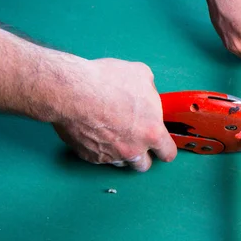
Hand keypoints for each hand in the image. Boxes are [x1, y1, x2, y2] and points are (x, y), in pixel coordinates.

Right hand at [53, 58, 176, 171]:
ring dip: (121, 153)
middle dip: (142, 154)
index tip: (160, 143)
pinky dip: (100, 148)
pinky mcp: (89, 156)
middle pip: (144, 165)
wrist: (72, 92)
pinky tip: (95, 131)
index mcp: (151, 132)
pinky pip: (100, 157)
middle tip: (136, 139)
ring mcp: (110, 156)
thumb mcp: (141, 75)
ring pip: (121, 163)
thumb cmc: (108, 82)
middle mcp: (133, 150)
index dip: (165, 149)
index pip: (167, 153)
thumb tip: (147, 94)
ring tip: (113, 132)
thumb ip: (150, 91)